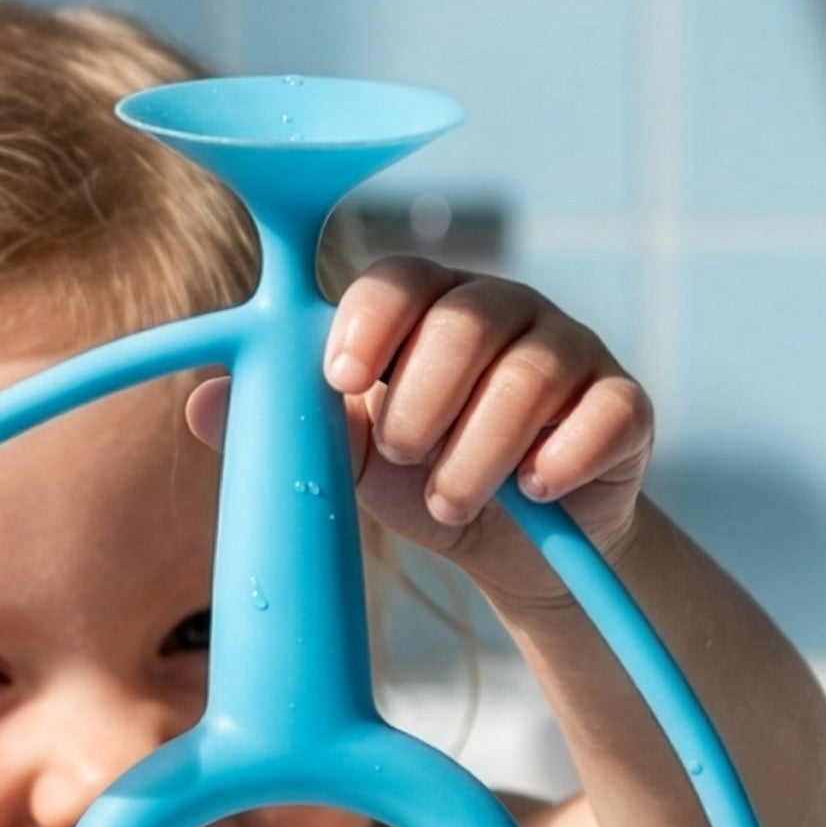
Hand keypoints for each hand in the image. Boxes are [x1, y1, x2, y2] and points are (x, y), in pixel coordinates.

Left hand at [187, 257, 653, 599]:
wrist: (506, 548)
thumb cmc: (414, 477)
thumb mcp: (339, 460)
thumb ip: (283, 426)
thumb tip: (201, 399)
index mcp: (425, 307)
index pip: (397, 278)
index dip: (369, 320)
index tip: (341, 379)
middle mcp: (504, 311)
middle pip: (468, 318)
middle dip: (422, 395)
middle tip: (400, 453)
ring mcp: (572, 350)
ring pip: (533, 371)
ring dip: (480, 448)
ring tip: (450, 500)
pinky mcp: (625, 405)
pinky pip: (608, 411)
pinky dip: (564, 455)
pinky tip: (535, 490)